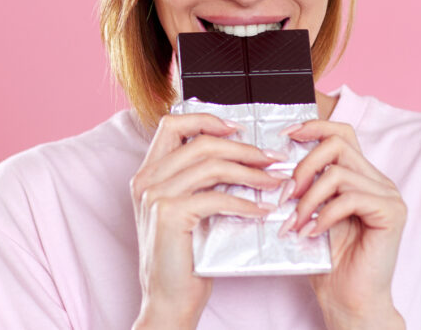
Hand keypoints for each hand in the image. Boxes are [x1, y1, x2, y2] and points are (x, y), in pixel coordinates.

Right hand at [129, 113, 285, 328]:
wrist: (169, 300)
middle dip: (243, 148)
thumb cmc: (184, 258)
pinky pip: (216, 197)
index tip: (238, 128)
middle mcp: (146, 179)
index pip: (173, 124)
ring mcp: (155, 196)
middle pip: (201, 142)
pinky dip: (244, 202)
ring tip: (274, 182)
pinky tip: (262, 210)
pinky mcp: (169, 215)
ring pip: (211, 166)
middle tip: (272, 159)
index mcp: (148, 172)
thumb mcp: (188, 210)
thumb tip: (242, 155)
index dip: (207, 120)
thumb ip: (200, 181)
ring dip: (250, 172)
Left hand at [281, 120, 407, 329]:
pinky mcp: (392, 213)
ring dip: (308, 199)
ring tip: (295, 223)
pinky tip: (312, 233)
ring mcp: (389, 195)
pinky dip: (324, 215)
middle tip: (286, 196)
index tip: (286, 135)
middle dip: (304, 167)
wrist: (350, 301)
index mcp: (362, 177)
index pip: (341, 133)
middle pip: (338, 144)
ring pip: (339, 173)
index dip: (313, 127)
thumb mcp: (312, 215)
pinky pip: (350, 198)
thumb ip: (306, 188)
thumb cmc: (330, 263)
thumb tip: (277, 163)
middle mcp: (379, 181)